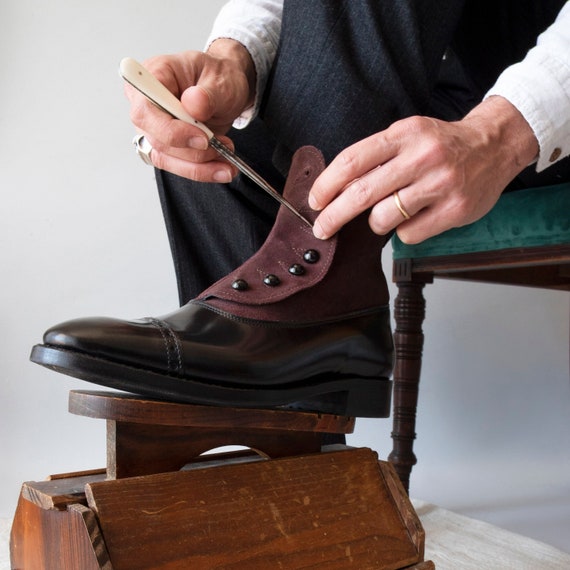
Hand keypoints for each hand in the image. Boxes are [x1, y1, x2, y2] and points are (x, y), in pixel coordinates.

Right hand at [125, 40, 255, 181]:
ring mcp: (154, 128)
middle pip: (156, 139)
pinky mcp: (167, 146)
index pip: (145, 110)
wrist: (227, 89)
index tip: (203, 139)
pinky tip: (221, 169)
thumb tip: (193, 104)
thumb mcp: (221, 79)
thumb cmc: (219, 77)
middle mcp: (147, 104)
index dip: (171, 131)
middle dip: (192, 151)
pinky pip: (178, 166)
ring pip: (166, 159)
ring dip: (199, 167)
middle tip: (223, 147)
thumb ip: (208, 94)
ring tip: (228, 164)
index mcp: (153, 76)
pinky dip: (201, 171)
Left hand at [309, 96, 538, 243]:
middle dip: (334, 216)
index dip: (327, 185)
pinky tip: (416, 217)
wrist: (494, 146)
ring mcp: (440, 184)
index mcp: (404, 134)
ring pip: (383, 218)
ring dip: (376, 222)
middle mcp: (422, 157)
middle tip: (322, 228)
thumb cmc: (441, 144)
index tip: (315, 201)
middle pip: (361, 194)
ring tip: (388, 213)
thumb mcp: (408, 135)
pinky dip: (403, 231)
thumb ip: (376, 156)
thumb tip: (335, 189)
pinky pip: (408, 234)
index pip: (352, 161)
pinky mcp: (454, 210)